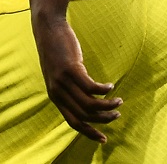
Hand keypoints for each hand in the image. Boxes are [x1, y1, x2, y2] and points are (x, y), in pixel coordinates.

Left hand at [33, 16, 120, 143]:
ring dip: (107, 105)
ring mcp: (63, 81)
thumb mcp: (59, 74)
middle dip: (103, 119)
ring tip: (118, 101)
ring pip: (89, 103)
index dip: (89, 133)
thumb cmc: (56, 50)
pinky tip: (111, 86)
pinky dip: (104, 90)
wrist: (47, 28)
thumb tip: (87, 100)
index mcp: (55, 96)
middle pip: (84, 115)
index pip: (73, 122)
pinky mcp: (71, 69)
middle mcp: (57, 92)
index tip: (104, 139)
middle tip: (117, 115)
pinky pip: (91, 87)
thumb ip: (69, 88)